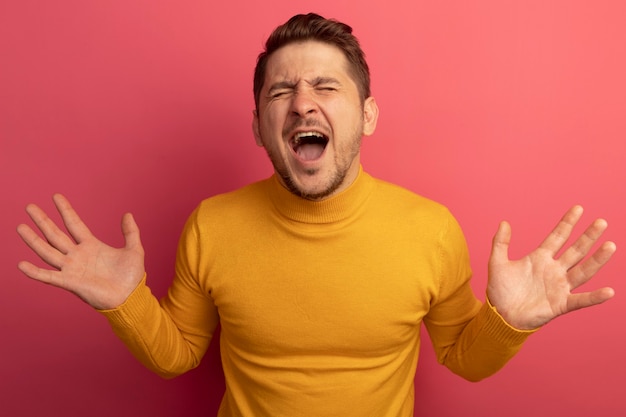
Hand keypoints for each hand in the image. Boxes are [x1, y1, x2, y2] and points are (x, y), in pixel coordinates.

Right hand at [17, 194, 144, 309]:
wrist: (130, 298)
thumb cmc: (131, 277)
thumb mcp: (134, 250)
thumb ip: (130, 232)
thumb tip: (127, 214)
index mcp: (92, 246)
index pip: (74, 224)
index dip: (66, 210)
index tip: (56, 196)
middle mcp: (78, 255)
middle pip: (56, 235)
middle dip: (42, 221)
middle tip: (29, 206)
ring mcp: (72, 269)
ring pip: (48, 252)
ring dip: (33, 240)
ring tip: (20, 227)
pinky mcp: (71, 283)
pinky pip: (49, 277)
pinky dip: (35, 272)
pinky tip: (22, 264)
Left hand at [487, 205, 615, 329]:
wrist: (500, 315)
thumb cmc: (500, 290)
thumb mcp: (497, 263)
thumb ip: (500, 243)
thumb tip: (504, 222)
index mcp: (540, 258)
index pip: (557, 237)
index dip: (567, 223)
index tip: (579, 208)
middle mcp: (554, 270)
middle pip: (575, 250)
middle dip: (588, 237)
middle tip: (601, 222)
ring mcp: (559, 287)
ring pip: (583, 271)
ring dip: (597, 260)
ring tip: (610, 246)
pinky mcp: (561, 304)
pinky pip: (581, 300)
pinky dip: (594, 297)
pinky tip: (609, 291)